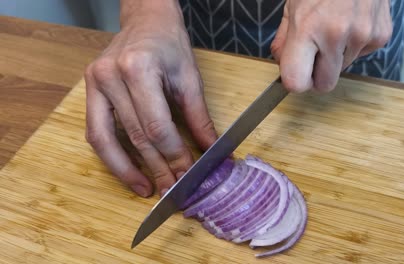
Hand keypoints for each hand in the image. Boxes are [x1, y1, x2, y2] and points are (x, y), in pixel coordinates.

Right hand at [84, 1, 216, 196]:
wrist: (146, 20)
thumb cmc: (170, 45)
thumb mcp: (190, 79)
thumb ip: (199, 118)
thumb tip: (211, 151)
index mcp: (139, 69)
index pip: (157, 126)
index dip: (173, 156)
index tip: (187, 175)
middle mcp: (111, 76)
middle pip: (134, 135)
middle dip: (156, 167)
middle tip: (170, 190)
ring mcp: (94, 82)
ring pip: (105, 139)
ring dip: (125, 170)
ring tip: (144, 189)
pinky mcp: (88, 90)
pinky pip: (95, 131)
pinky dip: (111, 154)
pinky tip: (128, 169)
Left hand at [271, 0, 392, 92]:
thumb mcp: (293, 4)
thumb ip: (285, 38)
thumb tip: (281, 61)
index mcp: (307, 28)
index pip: (297, 82)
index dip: (295, 83)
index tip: (296, 75)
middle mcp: (336, 36)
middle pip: (324, 85)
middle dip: (317, 74)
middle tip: (315, 52)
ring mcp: (362, 36)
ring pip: (343, 69)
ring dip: (337, 55)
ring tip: (336, 25)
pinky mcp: (380, 36)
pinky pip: (361, 55)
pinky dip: (354, 44)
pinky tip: (352, 21)